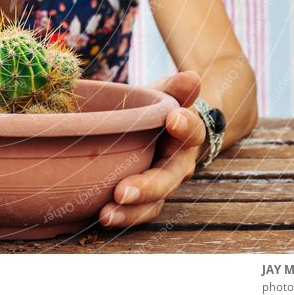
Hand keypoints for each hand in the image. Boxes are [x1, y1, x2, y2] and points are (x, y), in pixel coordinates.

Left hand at [99, 70, 205, 227]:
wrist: (156, 131)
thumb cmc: (157, 109)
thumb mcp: (165, 94)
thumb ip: (175, 87)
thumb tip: (191, 77)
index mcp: (187, 134)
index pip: (192, 129)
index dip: (185, 125)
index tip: (173, 119)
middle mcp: (179, 163)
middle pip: (169, 177)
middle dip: (148, 185)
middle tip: (123, 191)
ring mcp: (164, 184)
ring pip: (154, 202)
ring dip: (131, 211)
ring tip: (106, 214)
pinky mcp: (146, 199)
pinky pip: (138, 212)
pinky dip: (122, 217)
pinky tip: (101, 217)